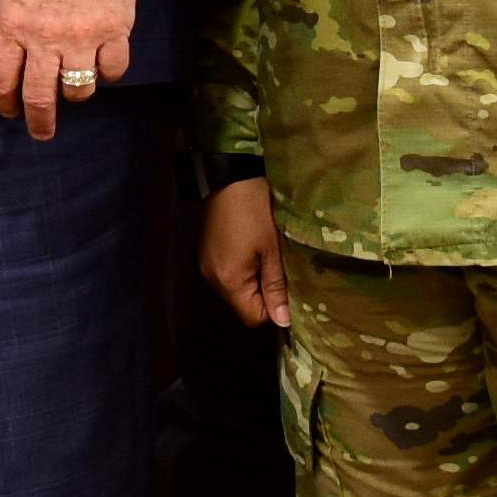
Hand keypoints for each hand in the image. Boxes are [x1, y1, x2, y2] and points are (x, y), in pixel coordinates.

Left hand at [0, 0, 140, 139]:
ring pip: (78, 92)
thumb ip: (12, 29)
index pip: (0, 80)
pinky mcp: (115, 31)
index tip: (9, 110)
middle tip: (41, 131)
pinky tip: (102, 63)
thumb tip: (15, 64)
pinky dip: (108, 73)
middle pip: (39, 98)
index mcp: (12, 25)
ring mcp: (82, 37)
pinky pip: (113, 72)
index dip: (3, 103)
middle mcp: (45, 37)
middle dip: (39, 122)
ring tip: (73, 84)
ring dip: (74, 94)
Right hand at [201, 177, 290, 330]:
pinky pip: (229, 273)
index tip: (290, 290)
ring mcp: (207, 265)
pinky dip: (244, 268)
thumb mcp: (272, 248)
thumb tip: (283, 321)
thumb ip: (276, 286)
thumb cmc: (254, 211)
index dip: (274, 310)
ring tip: (271, 259)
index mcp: (228, 281)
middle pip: (243, 304)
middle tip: (283, 271)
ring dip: (255, 280)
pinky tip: (255, 249)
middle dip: (266, 294)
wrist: (228, 175)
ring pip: (237, 288)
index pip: (252, 317)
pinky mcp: (207, 252)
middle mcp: (212, 279)